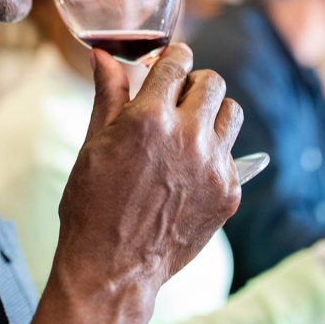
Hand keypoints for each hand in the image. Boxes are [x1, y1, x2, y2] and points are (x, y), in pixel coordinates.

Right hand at [53, 42, 242, 293]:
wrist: (113, 268)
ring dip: (211, 114)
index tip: (169, 61)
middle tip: (176, 99)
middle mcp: (188, 136)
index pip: (177, 62)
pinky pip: (232, 155)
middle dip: (192, 83)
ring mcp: (213, 166)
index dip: (172, 57)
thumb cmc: (92, 205)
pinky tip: (188, 172)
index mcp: (149, 117)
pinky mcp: (229, 192)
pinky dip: (213, 155)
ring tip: (189, 131)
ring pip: (231, 113)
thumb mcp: (93, 143)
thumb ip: (108, 94)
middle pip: (212, 82)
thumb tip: (102, 55)